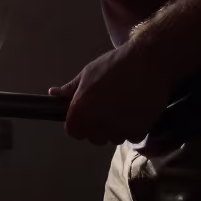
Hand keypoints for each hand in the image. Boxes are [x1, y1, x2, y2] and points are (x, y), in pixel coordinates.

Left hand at [49, 41, 174, 144]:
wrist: (147, 62)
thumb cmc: (114, 65)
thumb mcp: (87, 73)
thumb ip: (70, 89)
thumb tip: (53, 94)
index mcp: (80, 109)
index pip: (73, 132)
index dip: (79, 125)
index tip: (87, 115)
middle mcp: (97, 123)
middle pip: (94, 138)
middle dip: (98, 128)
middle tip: (107, 109)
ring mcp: (118, 129)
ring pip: (113, 138)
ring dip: (116, 129)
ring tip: (123, 108)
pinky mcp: (138, 131)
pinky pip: (131, 137)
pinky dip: (133, 128)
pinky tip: (135, 111)